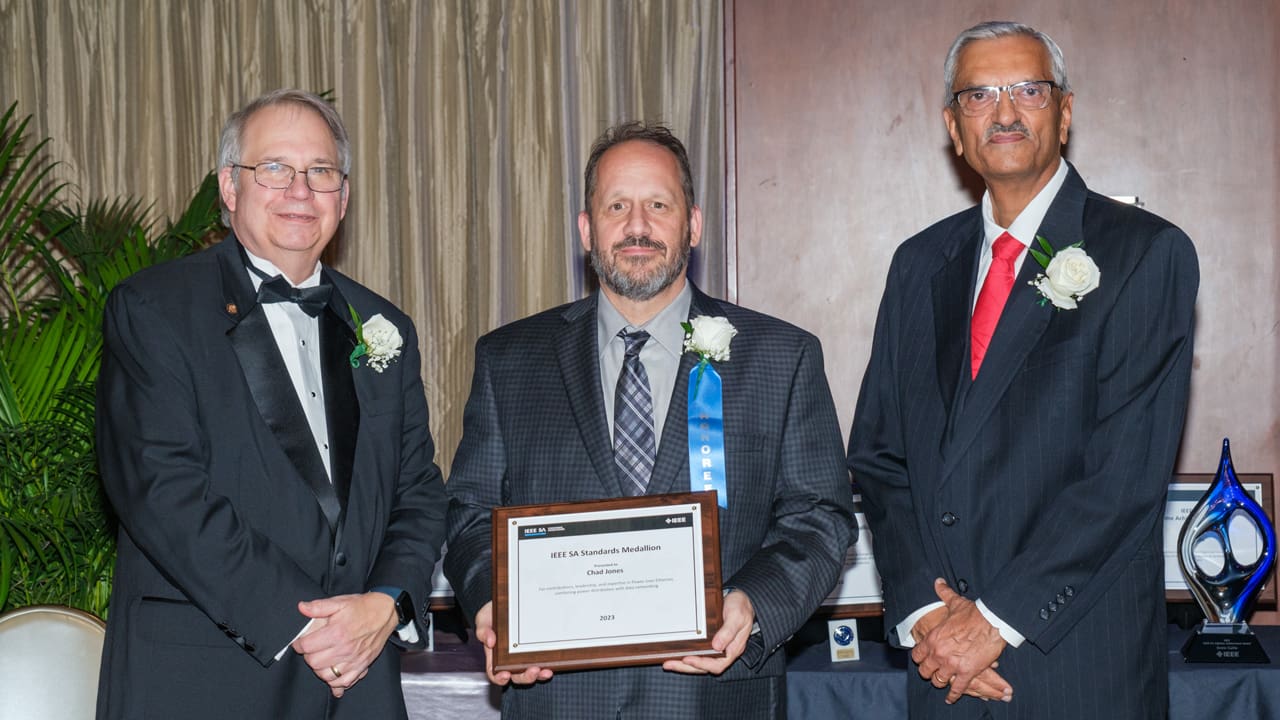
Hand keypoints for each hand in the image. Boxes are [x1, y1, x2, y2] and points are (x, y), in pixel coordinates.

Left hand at [291, 593, 397, 697]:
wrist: (386, 612)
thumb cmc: (363, 607)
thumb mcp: (340, 602)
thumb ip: (319, 606)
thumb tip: (302, 608)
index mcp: (336, 632)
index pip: (307, 647)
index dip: (299, 644)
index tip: (300, 642)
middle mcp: (345, 649)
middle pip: (314, 663)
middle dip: (309, 656)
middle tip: (312, 649)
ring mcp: (354, 659)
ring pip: (326, 675)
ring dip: (320, 669)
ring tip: (321, 660)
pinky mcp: (362, 665)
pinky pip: (345, 682)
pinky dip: (336, 682)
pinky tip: (333, 674)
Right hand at [474, 601, 552, 685]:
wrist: (509, 603)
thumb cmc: (493, 614)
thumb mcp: (483, 618)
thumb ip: (483, 631)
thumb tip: (490, 641)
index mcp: (494, 656)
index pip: (494, 672)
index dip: (499, 677)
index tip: (505, 675)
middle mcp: (509, 659)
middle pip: (516, 676)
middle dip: (525, 677)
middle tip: (532, 670)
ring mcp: (523, 656)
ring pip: (531, 673)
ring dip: (538, 675)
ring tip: (545, 671)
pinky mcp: (535, 651)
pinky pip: (542, 663)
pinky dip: (547, 665)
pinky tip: (552, 664)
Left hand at [663, 589, 754, 674]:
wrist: (742, 600)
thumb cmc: (741, 607)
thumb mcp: (737, 616)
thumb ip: (728, 631)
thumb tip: (717, 646)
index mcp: (733, 649)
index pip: (717, 664)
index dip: (702, 664)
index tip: (688, 659)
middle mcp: (724, 652)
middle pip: (705, 667)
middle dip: (686, 667)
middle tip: (669, 664)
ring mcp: (717, 648)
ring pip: (700, 662)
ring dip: (683, 664)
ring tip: (668, 662)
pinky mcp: (711, 643)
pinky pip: (699, 653)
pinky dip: (687, 655)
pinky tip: (675, 653)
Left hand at [911, 579, 1010, 703]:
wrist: (992, 621)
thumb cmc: (974, 613)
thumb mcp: (955, 602)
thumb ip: (943, 593)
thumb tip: (938, 582)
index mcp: (933, 638)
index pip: (917, 655)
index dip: (919, 658)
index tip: (923, 659)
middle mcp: (938, 653)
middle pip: (925, 671)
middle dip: (928, 672)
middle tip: (932, 672)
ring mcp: (951, 664)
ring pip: (938, 680)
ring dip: (940, 682)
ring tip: (942, 682)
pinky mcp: (966, 672)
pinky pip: (957, 688)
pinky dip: (954, 695)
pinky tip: (951, 697)